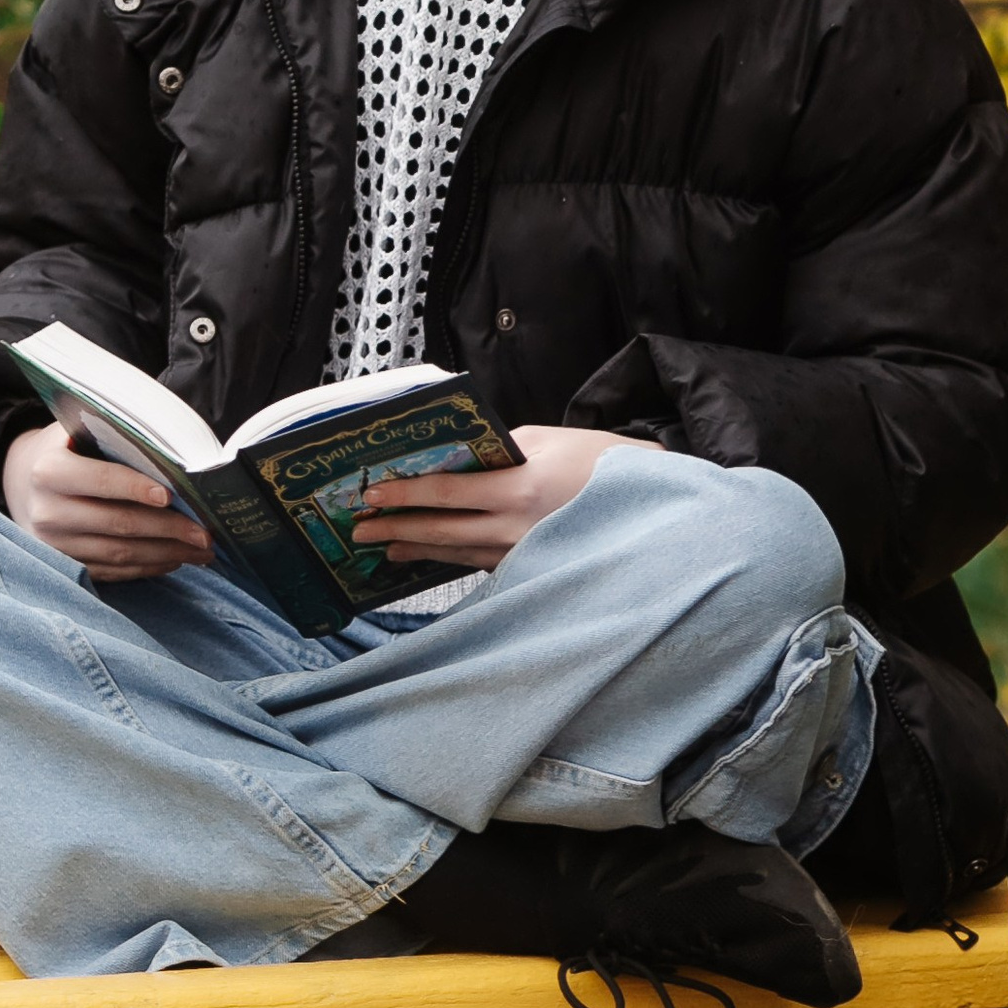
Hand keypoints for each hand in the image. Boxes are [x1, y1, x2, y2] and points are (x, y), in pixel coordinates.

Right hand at [2, 422, 211, 582]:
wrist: (21, 482)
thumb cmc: (65, 449)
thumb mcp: (76, 431)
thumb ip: (113, 436)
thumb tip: (169, 452)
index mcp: (49, 471)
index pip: (100, 481)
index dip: (136, 489)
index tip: (171, 496)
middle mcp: (48, 512)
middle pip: (117, 524)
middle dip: (168, 530)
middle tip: (205, 534)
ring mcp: (55, 545)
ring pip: (119, 554)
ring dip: (166, 554)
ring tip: (201, 551)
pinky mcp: (65, 565)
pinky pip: (112, 572)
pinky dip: (148, 567)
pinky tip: (175, 559)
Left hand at [352, 423, 629, 568]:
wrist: (647, 501)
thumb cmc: (599, 462)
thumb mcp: (546, 440)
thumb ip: (498, 450)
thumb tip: (455, 460)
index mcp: (521, 490)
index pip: (448, 493)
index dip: (406, 494)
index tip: (372, 494)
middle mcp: (517, 529)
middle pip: (443, 531)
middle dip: (397, 529)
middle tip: (361, 529)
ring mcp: (522, 554)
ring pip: (457, 554)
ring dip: (417, 548)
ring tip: (385, 547)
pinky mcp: (529, 566)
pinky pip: (479, 563)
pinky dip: (449, 558)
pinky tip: (429, 556)